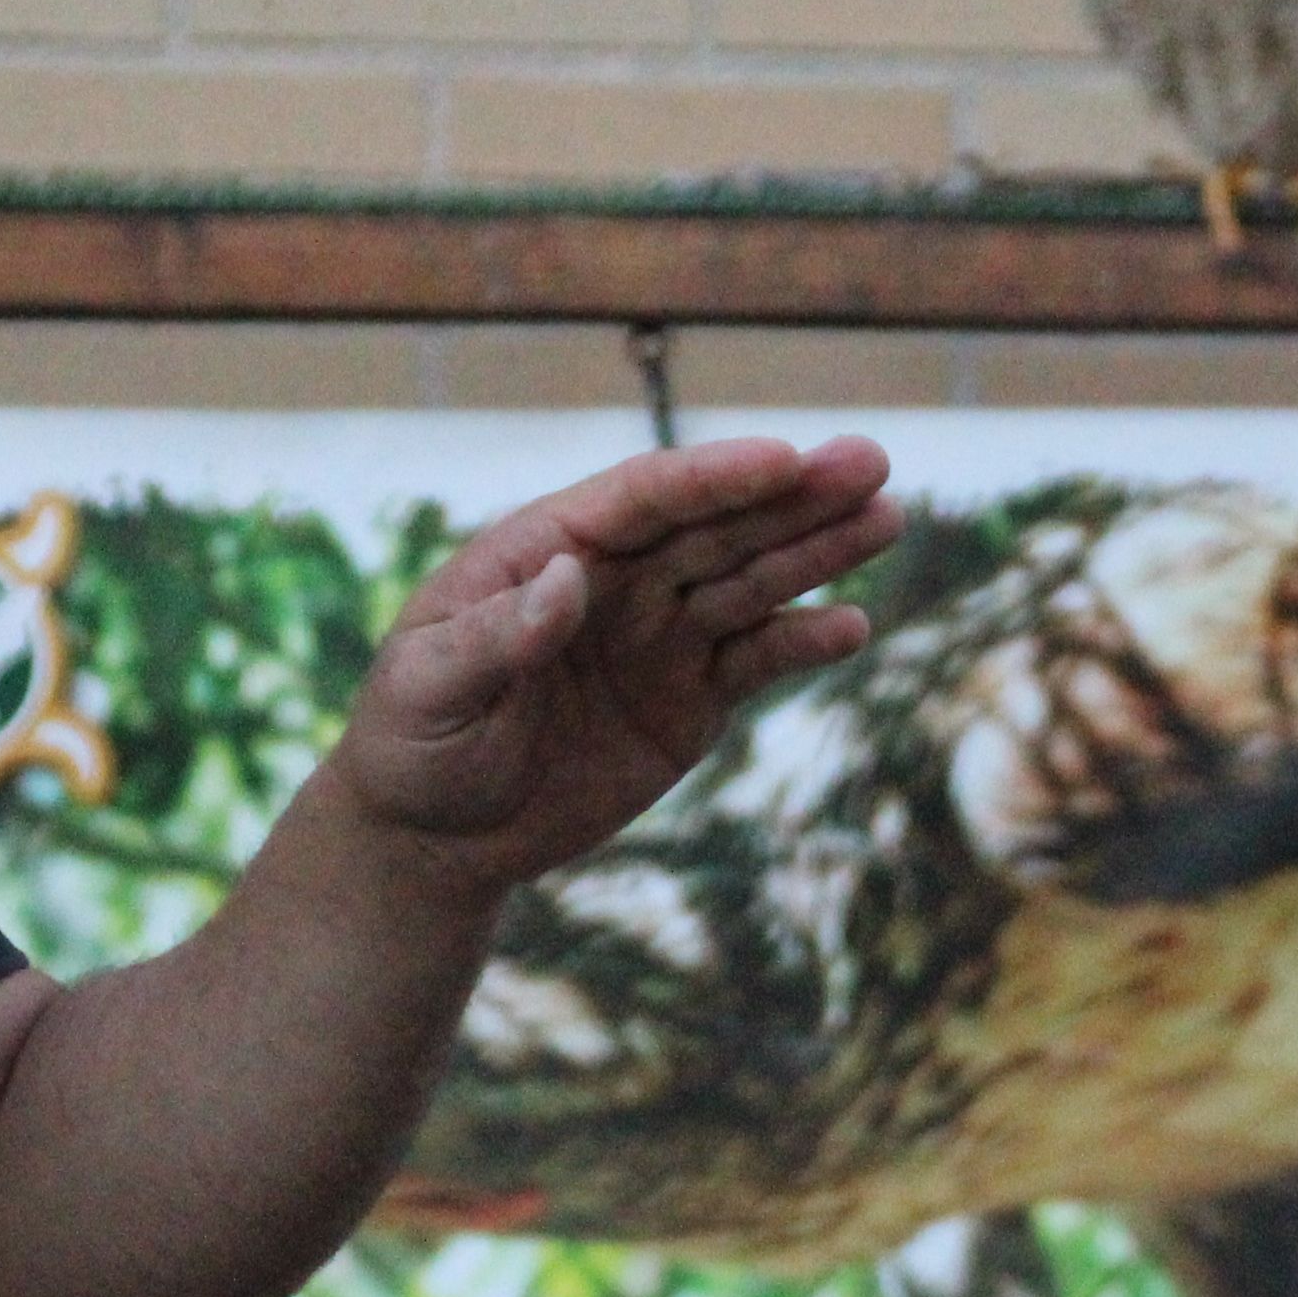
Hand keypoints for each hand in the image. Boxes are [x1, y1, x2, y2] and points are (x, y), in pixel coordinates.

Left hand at [316, 437, 903, 889]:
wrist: (435, 837)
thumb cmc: (410, 745)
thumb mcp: (427, 689)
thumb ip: (497, 636)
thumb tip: (569, 579)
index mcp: (546, 550)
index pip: (642, 500)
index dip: (714, 478)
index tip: (784, 459)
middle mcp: (616, 581)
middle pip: (717, 527)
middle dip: (794, 497)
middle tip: (872, 463)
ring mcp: (660, 638)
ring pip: (751, 581)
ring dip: (818, 552)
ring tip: (886, 518)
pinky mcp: (691, 700)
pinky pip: (757, 660)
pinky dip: (805, 644)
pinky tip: (852, 627)